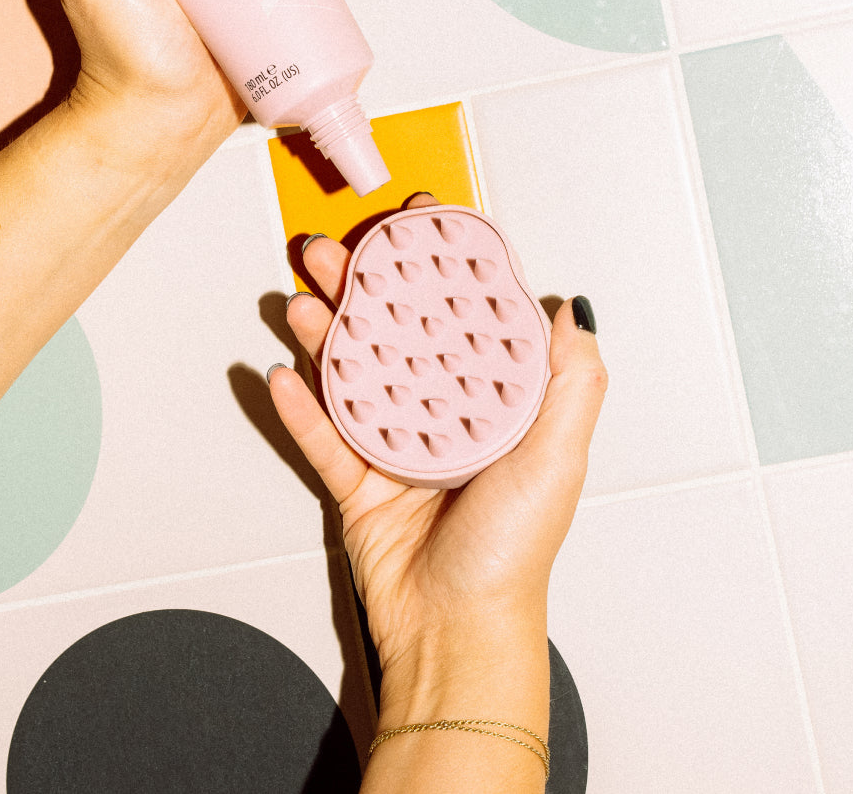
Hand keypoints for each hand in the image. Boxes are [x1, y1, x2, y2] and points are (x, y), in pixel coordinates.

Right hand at [269, 194, 606, 705]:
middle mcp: (444, 412)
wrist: (458, 634)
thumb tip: (570, 308)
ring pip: (351, 372)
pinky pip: (322, 435)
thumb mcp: (559, 456)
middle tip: (330, 251)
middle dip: (362, 286)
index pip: (464, 312)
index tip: (417, 218)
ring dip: (322, 334)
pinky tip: (281, 373)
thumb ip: (571, 380)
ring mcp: (396, 444)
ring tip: (299, 302)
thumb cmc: (513, 552)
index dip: (440, 262)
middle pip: (396, 330)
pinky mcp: (357, 481)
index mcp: (494, 400)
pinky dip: (299, 406)